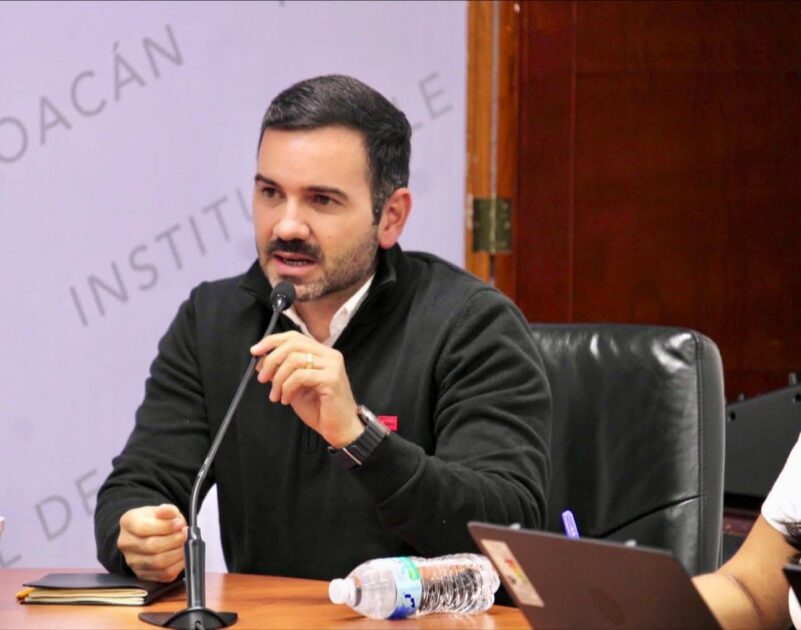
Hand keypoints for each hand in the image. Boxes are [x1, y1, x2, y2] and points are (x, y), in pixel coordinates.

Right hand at [117, 504, 186, 581]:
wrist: (148, 533)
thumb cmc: (155, 520)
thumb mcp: (161, 510)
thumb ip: (168, 511)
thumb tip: (176, 520)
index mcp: (128, 523)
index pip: (144, 528)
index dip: (165, 527)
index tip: (179, 524)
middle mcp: (126, 543)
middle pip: (151, 546)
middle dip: (174, 540)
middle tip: (185, 534)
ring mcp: (132, 561)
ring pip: (158, 563)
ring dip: (177, 553)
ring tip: (185, 544)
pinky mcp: (143, 574)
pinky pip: (164, 574)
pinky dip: (178, 565)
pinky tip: (182, 555)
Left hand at [251, 331, 363, 447]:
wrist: (340, 429)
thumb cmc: (320, 409)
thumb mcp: (295, 386)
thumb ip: (282, 371)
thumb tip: (262, 361)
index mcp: (323, 353)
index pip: (294, 337)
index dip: (272, 341)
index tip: (256, 351)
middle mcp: (330, 355)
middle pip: (293, 345)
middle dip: (271, 360)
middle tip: (262, 378)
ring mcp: (332, 366)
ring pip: (294, 360)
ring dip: (278, 379)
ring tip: (276, 395)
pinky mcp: (331, 379)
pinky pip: (300, 376)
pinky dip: (287, 388)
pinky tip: (286, 400)